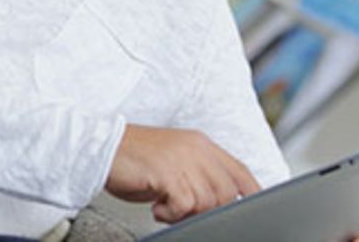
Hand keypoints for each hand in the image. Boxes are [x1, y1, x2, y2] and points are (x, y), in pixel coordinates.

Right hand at [105, 124, 259, 223]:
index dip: (252, 191)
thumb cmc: (134, 159)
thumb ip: (199, 176)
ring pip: (207, 201)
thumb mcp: (175, 162)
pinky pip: (185, 205)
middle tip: (180, 209)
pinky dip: (170, 214)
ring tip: (164, 205)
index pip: (240, 170)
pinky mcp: (168, 173)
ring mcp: (183, 160)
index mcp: (201, 144)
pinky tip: (156, 206)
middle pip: (227, 192)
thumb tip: (217, 202)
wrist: (101, 148)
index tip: (257, 205)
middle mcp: (196, 149)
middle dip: (209, 209)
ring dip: (186, 212)